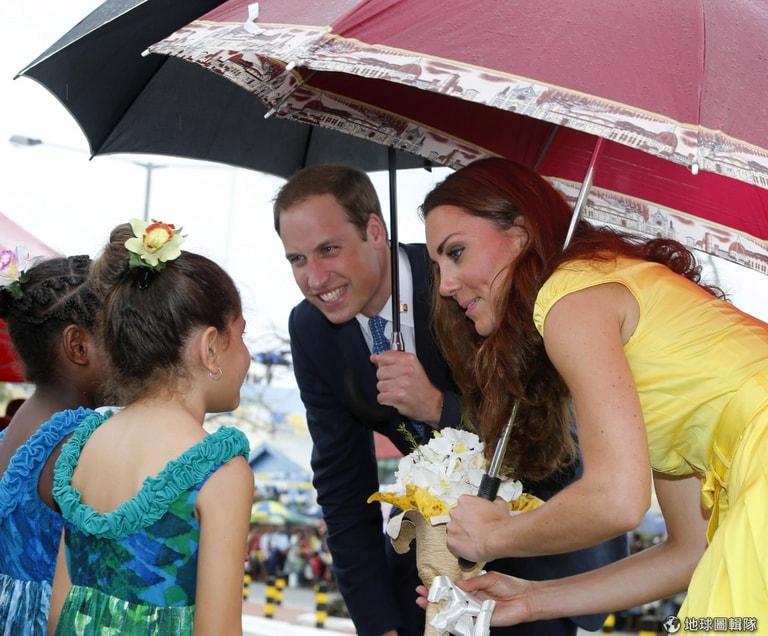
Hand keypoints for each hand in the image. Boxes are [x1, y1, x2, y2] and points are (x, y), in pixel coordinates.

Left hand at [370, 350, 442, 424]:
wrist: (432, 403)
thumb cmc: (421, 386)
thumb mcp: (412, 366)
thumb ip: (393, 359)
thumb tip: (374, 357)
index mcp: (409, 360)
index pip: (384, 356)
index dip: (381, 363)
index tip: (382, 366)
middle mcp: (406, 370)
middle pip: (380, 372)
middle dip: (385, 379)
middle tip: (395, 382)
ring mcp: (403, 384)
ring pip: (379, 385)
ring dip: (385, 391)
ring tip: (396, 391)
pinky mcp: (399, 396)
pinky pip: (381, 397)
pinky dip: (385, 400)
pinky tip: (394, 398)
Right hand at [416, 573, 533, 626]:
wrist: (524, 598)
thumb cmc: (510, 585)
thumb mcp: (490, 577)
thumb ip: (474, 581)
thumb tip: (458, 584)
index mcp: (472, 586)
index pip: (452, 586)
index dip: (440, 585)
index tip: (426, 582)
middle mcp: (471, 598)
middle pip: (448, 598)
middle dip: (433, 596)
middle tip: (420, 594)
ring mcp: (474, 609)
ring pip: (453, 610)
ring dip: (439, 608)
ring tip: (425, 603)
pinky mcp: (480, 620)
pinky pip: (465, 621)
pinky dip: (454, 619)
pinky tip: (443, 615)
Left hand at [446, 495, 510, 562]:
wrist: (496, 540)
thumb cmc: (498, 524)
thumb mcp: (500, 505)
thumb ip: (494, 501)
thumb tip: (495, 500)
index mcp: (465, 501)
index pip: (463, 503)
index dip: (470, 510)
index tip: (474, 516)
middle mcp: (455, 512)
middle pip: (456, 516)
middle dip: (464, 521)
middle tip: (474, 528)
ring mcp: (451, 527)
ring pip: (453, 530)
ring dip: (460, 533)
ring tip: (472, 538)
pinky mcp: (450, 542)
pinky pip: (452, 543)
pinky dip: (458, 545)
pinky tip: (468, 546)